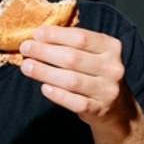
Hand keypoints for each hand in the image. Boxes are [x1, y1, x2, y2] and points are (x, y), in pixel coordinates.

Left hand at [19, 25, 135, 126]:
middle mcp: (112, 67)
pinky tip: (44, 88)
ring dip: (45, 72)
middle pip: (73, 58)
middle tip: (25, 49)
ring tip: (27, 66)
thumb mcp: (94, 55)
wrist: (118, 108)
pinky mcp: (99, 109)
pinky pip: (75, 102)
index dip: (56, 35)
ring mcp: (107, 90)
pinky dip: (58, 95)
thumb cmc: (96, 75)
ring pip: (72, 80)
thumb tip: (38, 37)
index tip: (36, 34)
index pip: (81, 37)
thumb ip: (72, 45)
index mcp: (111, 47)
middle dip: (45, 52)